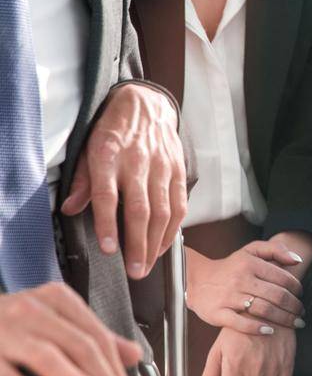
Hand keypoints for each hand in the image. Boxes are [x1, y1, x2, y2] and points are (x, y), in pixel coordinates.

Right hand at [0, 283, 140, 375]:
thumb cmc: (11, 323)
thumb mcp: (54, 317)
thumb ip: (92, 334)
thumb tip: (134, 355)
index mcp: (55, 299)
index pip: (96, 334)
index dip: (115, 366)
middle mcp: (32, 310)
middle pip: (79, 345)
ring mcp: (4, 331)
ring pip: (49, 357)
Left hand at [60, 81, 185, 279]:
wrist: (146, 105)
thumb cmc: (114, 130)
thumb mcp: (88, 149)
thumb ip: (82, 181)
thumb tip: (69, 209)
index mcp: (109, 157)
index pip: (108, 196)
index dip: (108, 224)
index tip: (109, 249)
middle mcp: (137, 163)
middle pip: (140, 210)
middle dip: (138, 244)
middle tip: (134, 270)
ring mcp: (161, 167)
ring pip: (162, 211)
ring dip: (156, 242)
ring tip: (147, 265)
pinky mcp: (178, 170)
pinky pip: (179, 204)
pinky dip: (173, 228)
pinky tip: (164, 245)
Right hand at [187, 239, 306, 334]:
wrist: (197, 280)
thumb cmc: (231, 267)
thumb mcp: (251, 251)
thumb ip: (275, 250)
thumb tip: (298, 260)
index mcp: (251, 264)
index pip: (283, 278)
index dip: (297, 289)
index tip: (302, 296)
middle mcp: (241, 280)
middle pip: (276, 296)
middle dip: (294, 307)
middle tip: (302, 314)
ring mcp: (229, 297)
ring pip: (263, 309)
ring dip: (284, 319)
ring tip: (295, 323)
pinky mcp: (218, 313)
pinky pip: (241, 323)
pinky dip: (258, 328)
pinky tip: (271, 331)